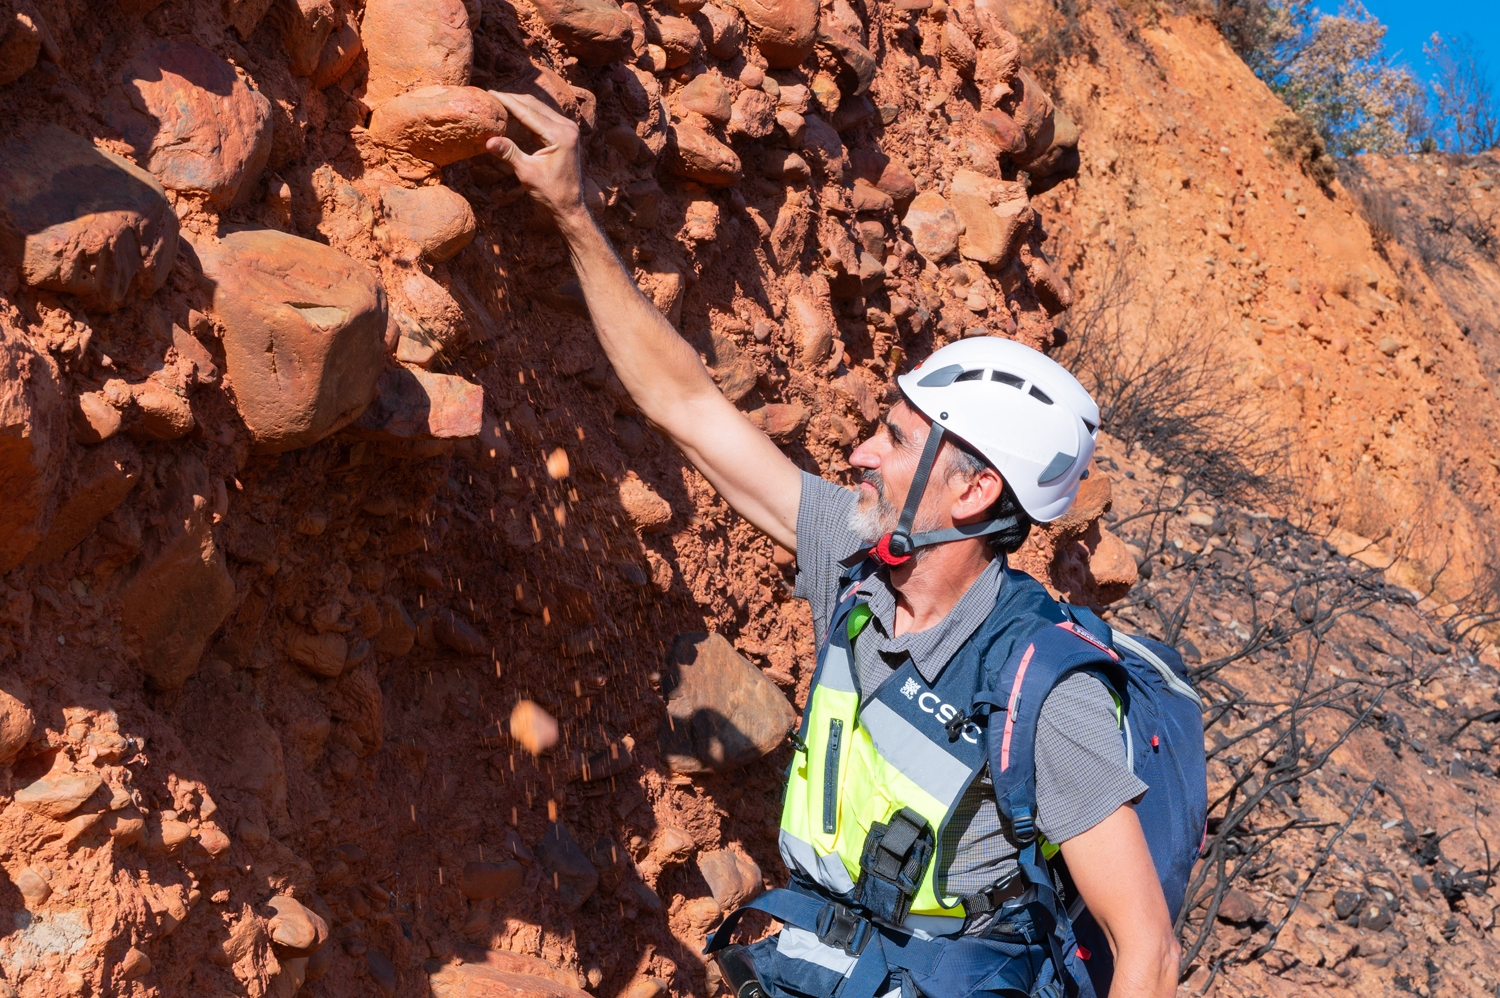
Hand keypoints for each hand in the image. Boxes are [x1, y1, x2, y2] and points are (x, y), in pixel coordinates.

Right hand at [485, 92, 585, 221]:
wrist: (570, 205)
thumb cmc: (551, 192)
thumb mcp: (527, 173)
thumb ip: (509, 153)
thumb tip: (488, 140)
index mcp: (560, 135)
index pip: (528, 112)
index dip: (506, 101)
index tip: (489, 93)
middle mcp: (567, 126)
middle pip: (534, 104)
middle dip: (511, 99)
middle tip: (490, 96)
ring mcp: (568, 128)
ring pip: (539, 108)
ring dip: (519, 104)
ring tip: (498, 102)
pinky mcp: (565, 132)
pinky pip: (543, 116)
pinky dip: (527, 113)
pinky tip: (512, 113)